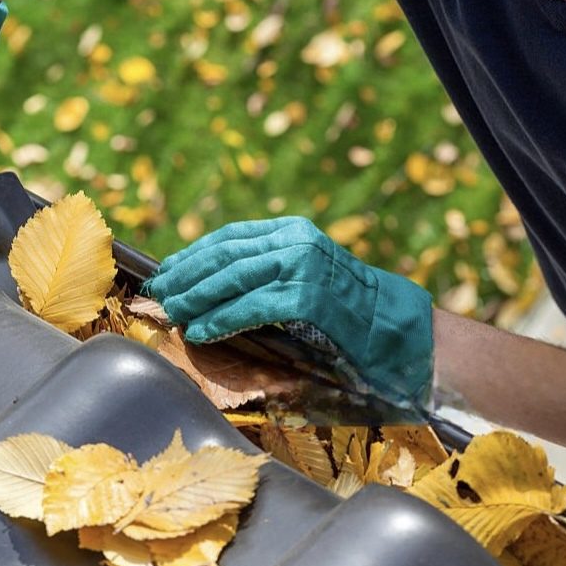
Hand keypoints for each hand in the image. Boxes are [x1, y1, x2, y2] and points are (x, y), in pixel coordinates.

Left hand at [146, 217, 433, 403]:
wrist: (405, 334)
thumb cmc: (351, 316)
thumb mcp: (305, 281)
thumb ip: (266, 276)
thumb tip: (210, 289)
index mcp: (294, 231)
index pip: (230, 237)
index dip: (192, 255)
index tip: (167, 271)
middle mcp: (297, 241)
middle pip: (225, 255)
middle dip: (186, 277)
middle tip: (159, 295)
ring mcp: (304, 267)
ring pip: (233, 278)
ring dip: (196, 298)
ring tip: (173, 313)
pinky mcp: (309, 298)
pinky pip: (252, 307)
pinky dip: (222, 319)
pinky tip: (202, 330)